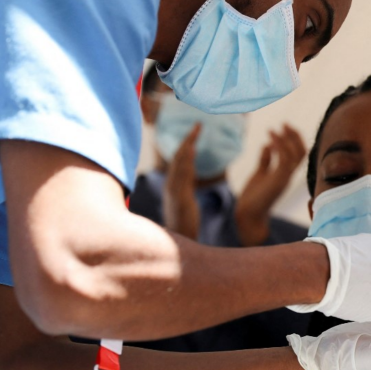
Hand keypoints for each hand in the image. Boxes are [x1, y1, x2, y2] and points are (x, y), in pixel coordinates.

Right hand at [162, 123, 200, 239]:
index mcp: (174, 185)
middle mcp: (171, 185)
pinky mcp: (178, 198)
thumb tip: (186, 180)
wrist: (177, 244)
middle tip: (199, 125)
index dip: (187, 145)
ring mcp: (173, 191)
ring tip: (196, 131)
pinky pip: (182, 175)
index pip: (180, 160)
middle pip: (179, 157)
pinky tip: (192, 149)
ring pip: (179, 163)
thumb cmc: (183, 225)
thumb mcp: (185, 204)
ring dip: (187, 146)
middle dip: (188, 140)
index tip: (196, 132)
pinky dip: (186, 160)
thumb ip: (184, 190)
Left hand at [235, 124, 306, 246]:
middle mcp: (289, 176)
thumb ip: (265, 161)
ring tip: (273, 129)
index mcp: (286, 174)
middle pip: (301, 152)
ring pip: (295, 154)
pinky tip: (269, 139)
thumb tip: (266, 146)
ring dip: (286, 139)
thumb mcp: (259, 174)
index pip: (299, 154)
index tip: (283, 127)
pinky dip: (279, 146)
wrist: (247, 214)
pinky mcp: (278, 180)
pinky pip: (284, 159)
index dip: (294, 139)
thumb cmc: (253, 197)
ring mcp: (285, 178)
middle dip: (294, 136)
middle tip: (283, 124)